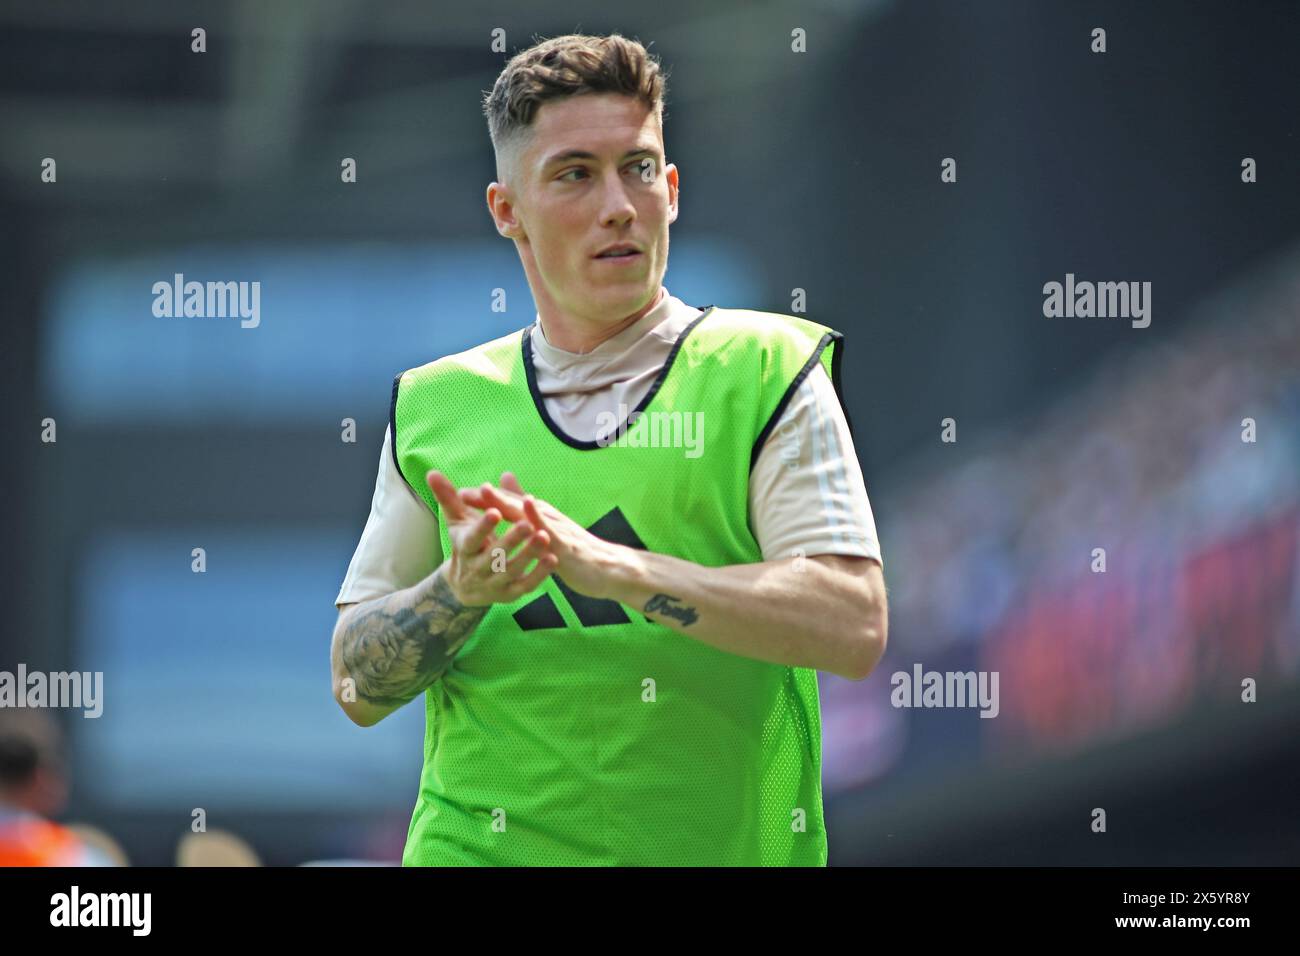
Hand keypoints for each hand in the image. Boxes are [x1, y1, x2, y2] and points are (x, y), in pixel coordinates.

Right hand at [426, 470, 557, 606]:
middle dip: (511, 540)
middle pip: (494, 556)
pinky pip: (526, 586)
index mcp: (465, 548)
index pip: (472, 538)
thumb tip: (431, 472)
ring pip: (512, 570)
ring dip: (528, 555)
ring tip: (545, 537)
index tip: (495, 511)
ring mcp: (494, 583)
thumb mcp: (456, 520)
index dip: (482, 526)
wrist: (465, 585)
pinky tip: (553, 559)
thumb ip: (448, 497)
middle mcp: (478, 568)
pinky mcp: (510, 594)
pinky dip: (539, 575)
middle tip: (527, 523)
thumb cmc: (465, 542)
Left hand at [458, 473, 623, 599]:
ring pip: (527, 513)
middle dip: (487, 497)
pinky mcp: (566, 546)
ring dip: (506, 502)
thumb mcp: (549, 530)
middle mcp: (546, 518)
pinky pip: (550, 533)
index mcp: (539, 517)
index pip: (507, 505)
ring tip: (486, 492)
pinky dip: (537, 521)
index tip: (458, 495)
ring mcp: (556, 530)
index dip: (484, 500)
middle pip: (512, 504)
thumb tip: (513, 488)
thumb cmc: (574, 548)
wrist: (606, 567)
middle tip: (462, 491)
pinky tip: (527, 512)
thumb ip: (528, 511)